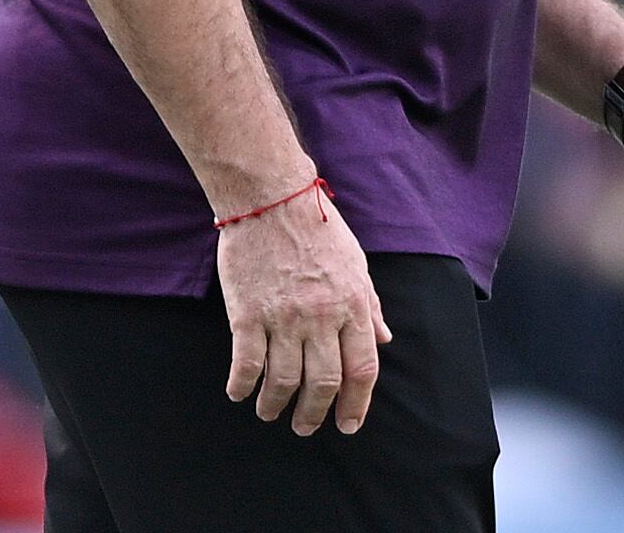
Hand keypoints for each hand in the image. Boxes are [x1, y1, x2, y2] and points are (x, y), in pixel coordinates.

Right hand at [215, 179, 390, 436]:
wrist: (270, 197)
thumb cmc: (317, 227)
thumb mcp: (356, 262)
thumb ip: (369, 303)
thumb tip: (384, 338)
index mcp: (352, 304)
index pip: (362, 369)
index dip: (357, 404)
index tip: (348, 424)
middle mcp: (320, 316)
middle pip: (323, 383)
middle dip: (314, 415)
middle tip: (305, 427)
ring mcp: (282, 317)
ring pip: (283, 381)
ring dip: (276, 406)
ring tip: (271, 413)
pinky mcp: (247, 313)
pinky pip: (246, 363)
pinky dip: (242, 385)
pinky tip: (239, 392)